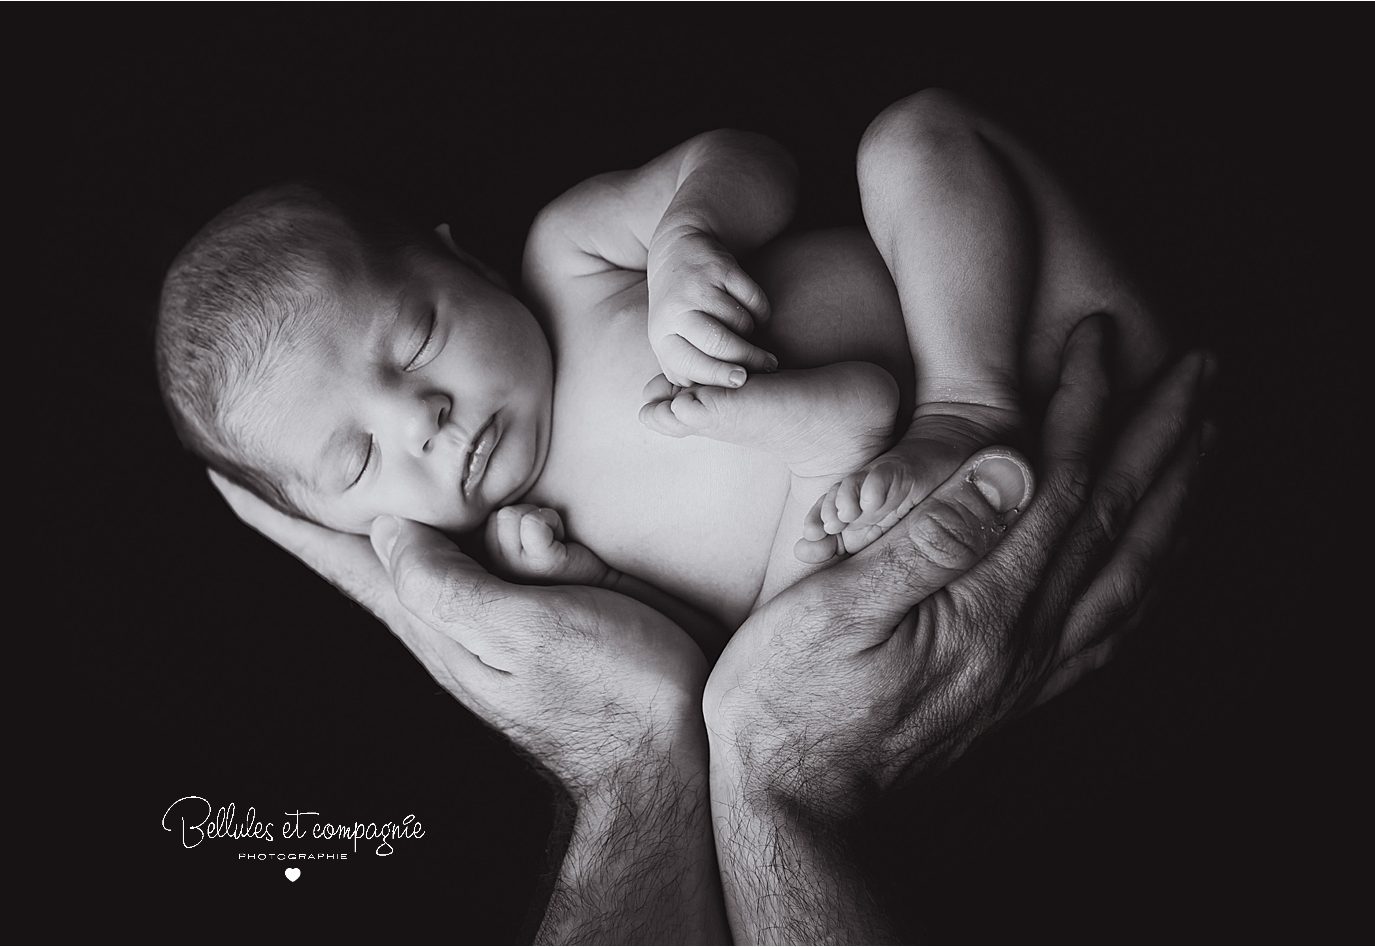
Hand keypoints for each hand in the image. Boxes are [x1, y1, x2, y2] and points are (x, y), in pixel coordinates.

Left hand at [208, 480, 706, 794]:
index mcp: (432, 619)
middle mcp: (458, 604)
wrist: (676, 739)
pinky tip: (575, 555)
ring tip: (562, 561)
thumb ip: (448, 583)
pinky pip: (535, 533)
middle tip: (441, 484)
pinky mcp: (552, 588)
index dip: (281, 519)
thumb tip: (385, 529)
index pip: (339, 559)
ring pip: (487, 518)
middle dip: (426, 495)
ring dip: (522, 526)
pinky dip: (553, 535)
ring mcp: (506, 597)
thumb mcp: (523, 634)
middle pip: (417, 522)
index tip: (223, 477)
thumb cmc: (605, 697)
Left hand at [645, 224, 776, 388]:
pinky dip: (760, 310)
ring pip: (739, 323)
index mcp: (661, 336)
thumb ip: (687, 370)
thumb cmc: (679, 309)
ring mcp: (697, 287)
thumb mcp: (672, 339)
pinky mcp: (720, 268)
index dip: (718, 378)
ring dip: (751, 332)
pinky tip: (754, 312)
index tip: (742, 384)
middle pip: (719, 345)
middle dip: (747, 360)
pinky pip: (753, 299)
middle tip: (768, 366)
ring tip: (751, 335)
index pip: (690, 367)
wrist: (678, 249)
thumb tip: (713, 409)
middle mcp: (674, 311)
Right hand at [707, 317, 1211, 817]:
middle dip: (1163, 434)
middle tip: (1199, 368)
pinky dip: (1152, 579)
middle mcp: (1027, 636)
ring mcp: (1031, 670)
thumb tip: (1010, 464)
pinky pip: (1114, 628)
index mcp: (984, 602)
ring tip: (1205, 444)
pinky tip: (1159, 561)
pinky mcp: (1020, 693)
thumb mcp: (834, 606)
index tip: (1099, 334)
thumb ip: (928, 536)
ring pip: (1133, 570)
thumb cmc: (790, 699)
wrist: (798, 806)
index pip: (1055, 478)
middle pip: (1117, 518)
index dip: (1085, 399)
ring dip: (1178, 498)